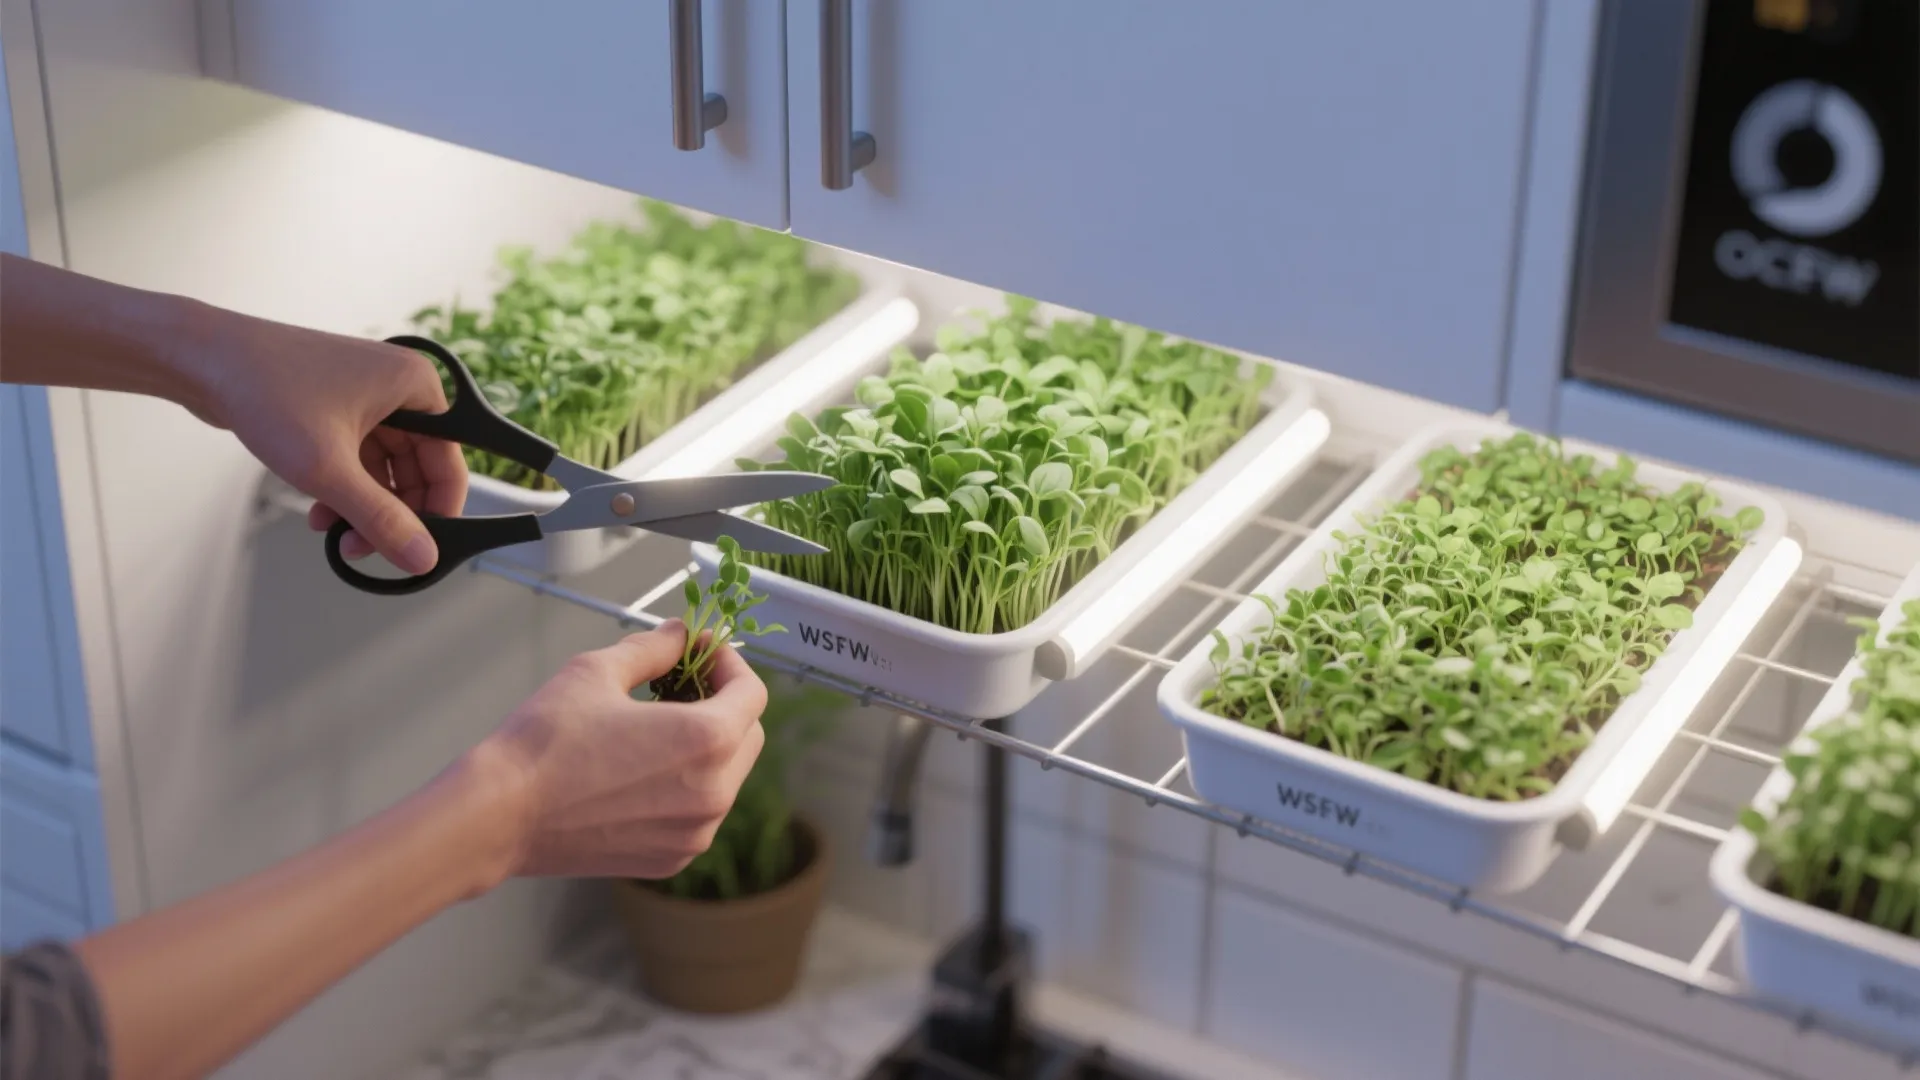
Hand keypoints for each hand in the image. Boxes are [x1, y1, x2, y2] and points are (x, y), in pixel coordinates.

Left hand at [193, 317, 467, 574]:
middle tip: (365, 546)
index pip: (450, 465)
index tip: (419, 549)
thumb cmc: (265, 386)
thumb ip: (380, 519)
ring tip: (334, 533)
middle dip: (391, 514)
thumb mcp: (328, 469)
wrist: (203, 357)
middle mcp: (399, 390)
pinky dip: (343, 489)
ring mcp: (367, 398)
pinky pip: (357, 459)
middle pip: (417, 471)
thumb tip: (422, 557)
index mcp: (417, 388)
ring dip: (362, 506)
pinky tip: (319, 511)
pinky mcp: (338, 408)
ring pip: (384, 470)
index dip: (438, 513)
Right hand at [477, 621, 769, 879]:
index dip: (730, 664)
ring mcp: (694, 834)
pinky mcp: (670, 859)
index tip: (702, 652)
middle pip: (748, 735)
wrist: (500, 816)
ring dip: (707, 746)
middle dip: (723, 704)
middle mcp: (714, 794)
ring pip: (726, 777)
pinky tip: (642, 768)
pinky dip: (686, 785)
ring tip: (656, 725)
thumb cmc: (545, 741)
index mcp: (707, 741)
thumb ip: (654, 648)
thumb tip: (681, 635)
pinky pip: (699, 812)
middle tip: (680, 684)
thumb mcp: (599, 670)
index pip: (752, 693)